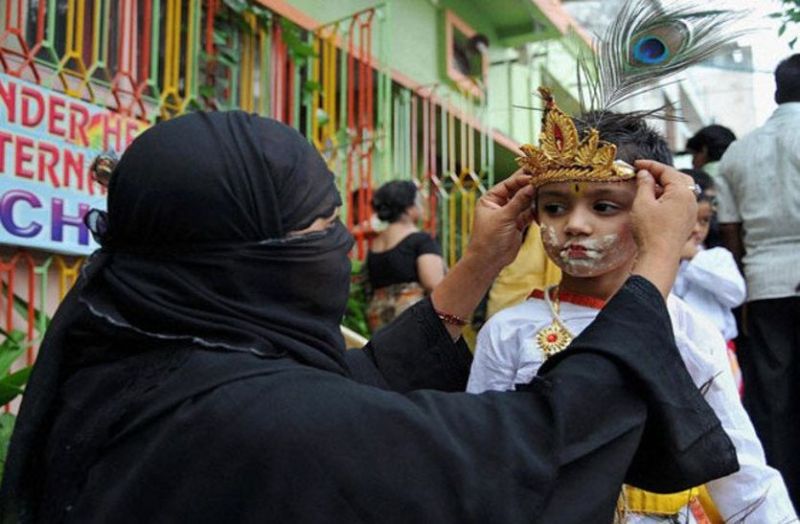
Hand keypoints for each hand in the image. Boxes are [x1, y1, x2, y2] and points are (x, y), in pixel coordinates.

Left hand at [430, 170, 534, 339]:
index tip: (536, 174)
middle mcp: (499, 204)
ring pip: (524, 201)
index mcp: (490, 199)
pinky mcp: (517, 224)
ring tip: (549, 187)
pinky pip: (528, 213)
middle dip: (530, 184)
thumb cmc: (489, 238)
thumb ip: (518, 201)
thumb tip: (531, 186)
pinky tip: (545, 204)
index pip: (508, 184)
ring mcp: (509, 214)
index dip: (521, 178)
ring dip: (535, 196)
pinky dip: (536, 210)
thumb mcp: (504, 217)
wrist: (488, 261)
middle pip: (517, 190)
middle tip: (545, 175)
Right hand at [630, 160, 697, 297]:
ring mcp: (691, 211)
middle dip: (661, 173)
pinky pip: (680, 201)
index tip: (636, 164)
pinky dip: (669, 196)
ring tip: (648, 186)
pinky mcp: (687, 220)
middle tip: (644, 172)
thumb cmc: (650, 231)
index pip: (667, 171)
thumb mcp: (642, 204)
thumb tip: (645, 174)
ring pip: (681, 189)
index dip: (650, 165)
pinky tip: (656, 200)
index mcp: (682, 192)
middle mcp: (691, 199)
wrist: (659, 256)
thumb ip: (644, 185)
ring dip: (665, 185)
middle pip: (678, 177)